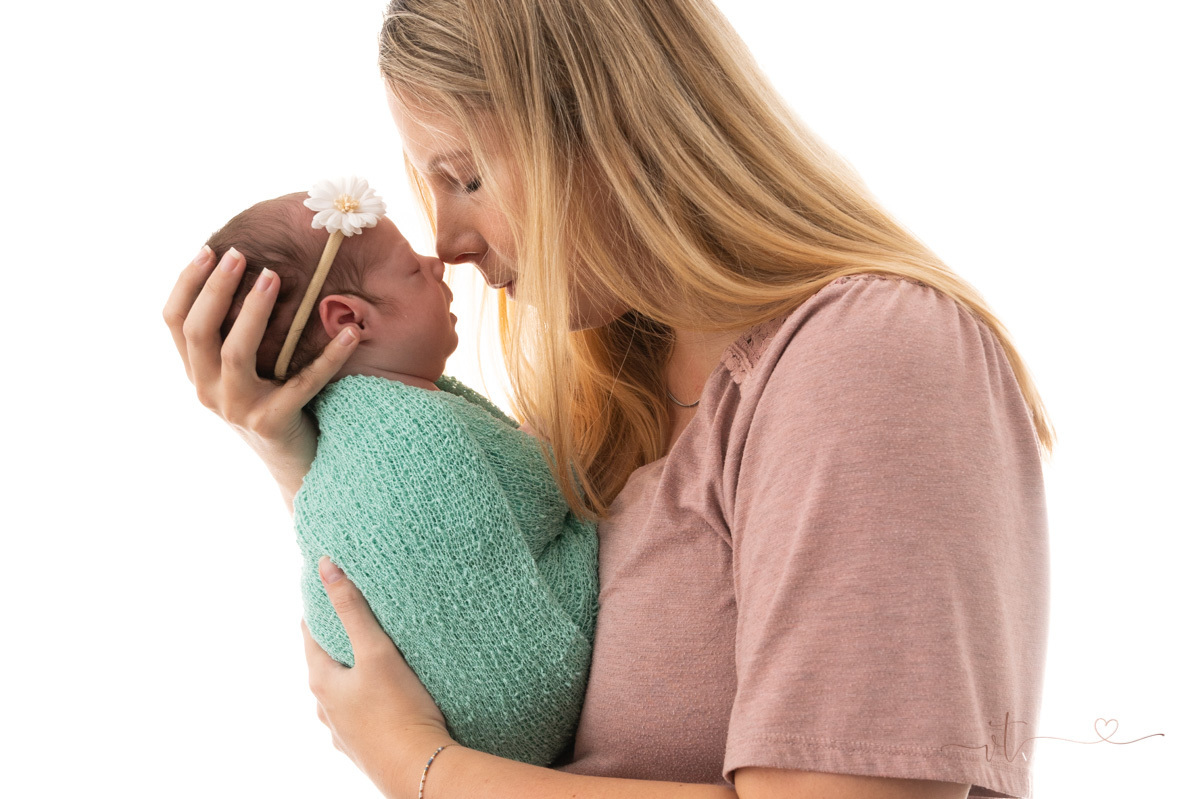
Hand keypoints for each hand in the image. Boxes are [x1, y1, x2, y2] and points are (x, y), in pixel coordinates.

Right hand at [162, 245, 359, 505]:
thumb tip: (248, 269)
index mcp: (198, 372)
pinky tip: (351, 331)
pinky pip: (303, 383)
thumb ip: (236, 333)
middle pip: (199, 332)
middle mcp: (208, 391)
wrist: (296, 464)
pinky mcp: (273, 423)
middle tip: (241, 254)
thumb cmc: (274, 402)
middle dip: (216, 288)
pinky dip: (329, 356)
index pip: (174, 322)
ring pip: (235, 353)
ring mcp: (238, 409)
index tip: (209, 249)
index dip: (186, 284)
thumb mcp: (246, 370)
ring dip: (253, 311)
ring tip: (274, 277)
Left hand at [303, 556, 454, 790]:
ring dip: (351, 674)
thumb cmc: (398, 709)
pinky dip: (365, 700)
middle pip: (325, 665)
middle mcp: (325, 708)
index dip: (318, 610)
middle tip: (353, 616)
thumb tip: (325, 566)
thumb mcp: (376, 651)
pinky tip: (382, 698)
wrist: (419, 768)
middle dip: (336, 641)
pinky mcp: (362, 748)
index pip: (310, 635)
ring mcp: (342, 732)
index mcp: (322, 682)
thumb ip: (352, 608)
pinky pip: (358, 715)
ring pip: (341, 693)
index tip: (325, 588)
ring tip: (370, 656)